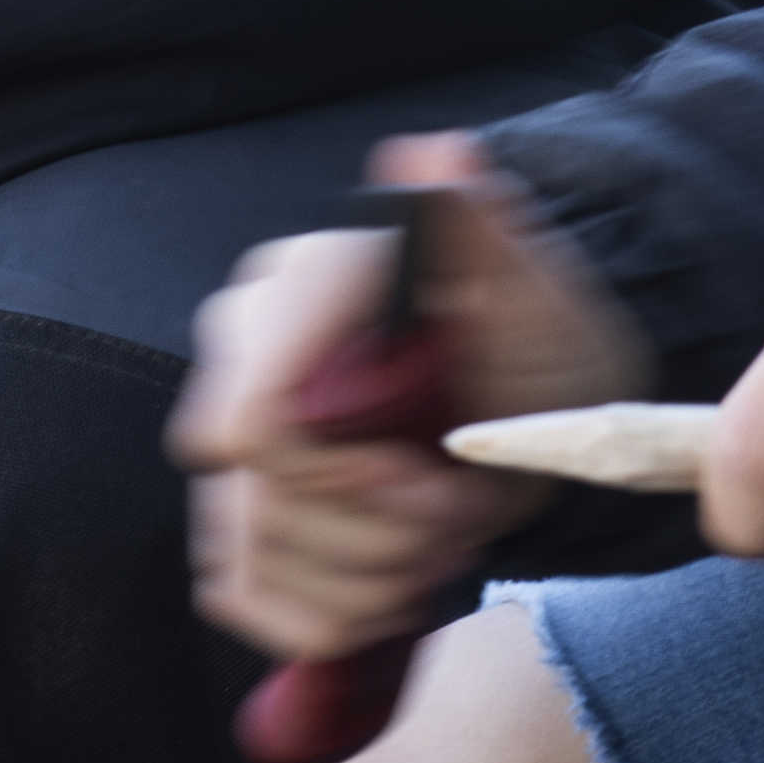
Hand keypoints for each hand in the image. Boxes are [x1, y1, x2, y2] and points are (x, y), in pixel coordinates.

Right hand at [175, 133, 652, 665]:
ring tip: (441, 529)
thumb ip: (479, 226)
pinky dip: (335, 608)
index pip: (254, 429)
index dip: (344, 476)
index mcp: (295, 291)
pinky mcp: (237, 521)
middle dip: (386, 529)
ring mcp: (229, 446)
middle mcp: (240, 359)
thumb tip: (437, 154)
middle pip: (266, 509)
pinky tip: (398, 569)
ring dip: (375, 574)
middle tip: (461, 503)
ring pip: (256, 561)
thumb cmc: (534, 336)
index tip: (430, 473)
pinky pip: (244, 598)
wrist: (534, 395)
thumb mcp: (533, 288)